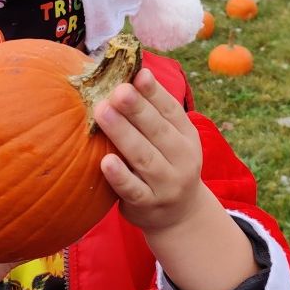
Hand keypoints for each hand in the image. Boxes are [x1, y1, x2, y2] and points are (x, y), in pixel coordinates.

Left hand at [92, 69, 202, 234]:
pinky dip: (120, 176)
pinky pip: (132, 190)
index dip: (155, 92)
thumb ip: (153, 112)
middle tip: (116, 90)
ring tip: (102, 112)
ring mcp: (166, 184)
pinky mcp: (148, 205)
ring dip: (123, 134)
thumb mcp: (171, 140)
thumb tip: (128, 73)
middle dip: (137, 109)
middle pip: (158, 131)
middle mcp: (182, 159)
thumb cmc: (166, 166)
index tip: (137, 73)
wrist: (180, 216)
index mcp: (187, 137)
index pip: (171, 111)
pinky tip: (105, 161)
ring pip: (144, 157)